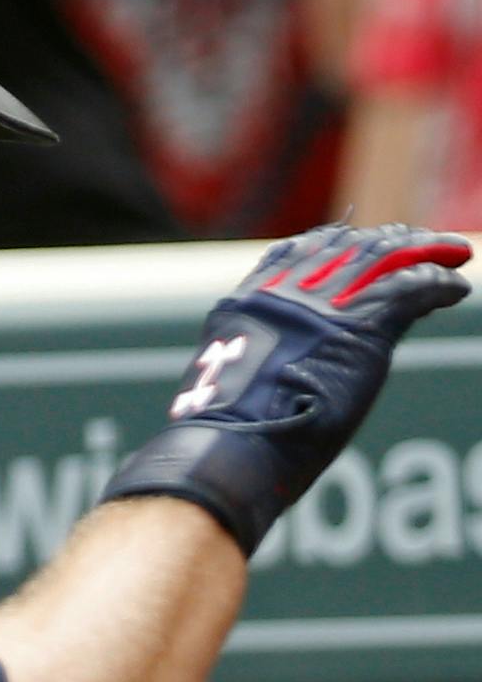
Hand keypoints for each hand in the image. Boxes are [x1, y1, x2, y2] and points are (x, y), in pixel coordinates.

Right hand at [100, 223, 472, 553]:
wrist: (236, 443)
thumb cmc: (226, 435)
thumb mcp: (231, 381)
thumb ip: (258, 356)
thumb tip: (275, 372)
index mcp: (248, 303)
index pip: (293, 252)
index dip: (331, 241)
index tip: (356, 238)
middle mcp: (285, 294)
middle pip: (344, 248)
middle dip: (386, 241)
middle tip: (419, 241)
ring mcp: (324, 307)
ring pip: (384, 258)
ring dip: (424, 252)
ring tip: (454, 254)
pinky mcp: (362, 326)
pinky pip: (412, 287)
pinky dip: (439, 282)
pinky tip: (455, 288)